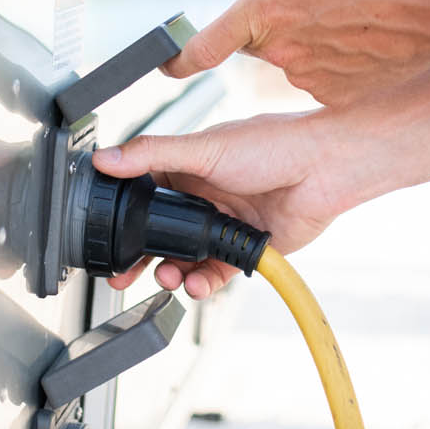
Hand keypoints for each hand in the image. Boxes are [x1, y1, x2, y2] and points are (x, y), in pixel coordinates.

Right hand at [91, 109, 352, 299]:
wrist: (324, 169)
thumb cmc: (272, 144)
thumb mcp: (203, 147)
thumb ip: (151, 155)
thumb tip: (105, 158)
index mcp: (189, 168)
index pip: (146, 195)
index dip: (125, 217)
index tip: (107, 236)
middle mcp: (205, 197)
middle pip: (162, 234)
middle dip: (142, 257)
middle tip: (123, 276)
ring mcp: (224, 224)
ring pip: (186, 257)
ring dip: (172, 271)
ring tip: (167, 277)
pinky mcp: (245, 250)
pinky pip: (216, 273)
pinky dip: (203, 283)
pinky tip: (196, 284)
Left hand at [163, 0, 429, 105]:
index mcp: (264, 9)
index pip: (203, 48)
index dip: (177, 60)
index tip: (166, 65)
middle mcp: (279, 49)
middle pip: (254, 42)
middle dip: (271, 25)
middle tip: (312, 1)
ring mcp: (306, 77)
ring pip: (289, 58)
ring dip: (306, 40)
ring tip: (349, 15)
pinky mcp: (333, 95)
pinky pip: (319, 77)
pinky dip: (331, 61)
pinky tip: (361, 39)